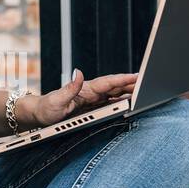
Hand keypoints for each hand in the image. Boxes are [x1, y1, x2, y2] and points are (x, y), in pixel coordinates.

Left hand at [20, 68, 137, 127]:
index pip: (108, 83)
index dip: (123, 79)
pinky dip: (122, 100)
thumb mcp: (56, 100)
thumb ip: (69, 88)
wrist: (38, 115)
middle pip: (115, 86)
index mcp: (85, 89)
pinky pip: (111, 102)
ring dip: (129, 91)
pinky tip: (131, 102)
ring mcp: (92, 99)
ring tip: (145, 90)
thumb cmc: (46, 109)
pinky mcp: (92, 107)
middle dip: (132, 83)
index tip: (137, 76)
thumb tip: (78, 72)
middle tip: (150, 82)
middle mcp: (91, 92)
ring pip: (115, 93)